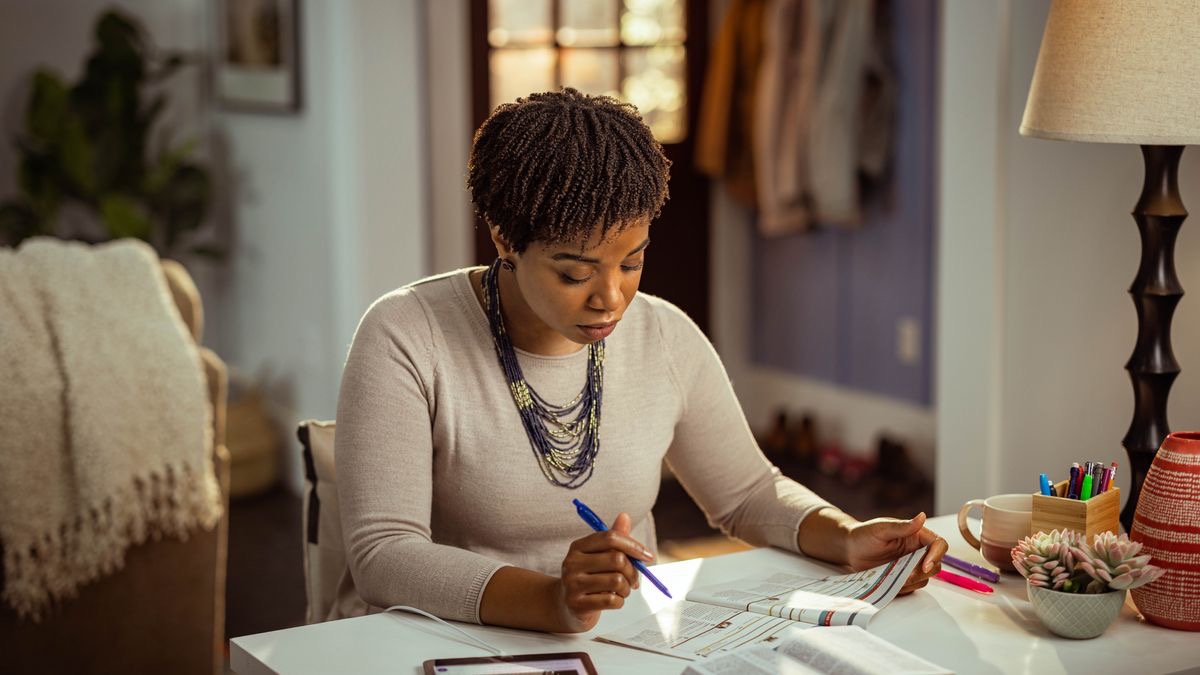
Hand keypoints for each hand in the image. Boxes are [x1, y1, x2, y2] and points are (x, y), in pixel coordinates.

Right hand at [554, 512, 648, 631]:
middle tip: (633, 580)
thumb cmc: (590, 578)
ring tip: (622, 590)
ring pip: (617, 581)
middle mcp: (572, 562)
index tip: (648, 556)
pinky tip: (613, 600)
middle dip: (632, 571)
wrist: (567, 606)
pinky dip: (619, 601)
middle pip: (617, 559)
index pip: (610, 538)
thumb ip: (614, 538)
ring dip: (626, 588)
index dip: (633, 546)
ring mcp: (572, 584)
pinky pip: (611, 600)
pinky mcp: (576, 604)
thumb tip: (624, 516)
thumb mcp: (600, 556)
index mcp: (579, 546)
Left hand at [845, 512, 946, 594]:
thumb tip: (922, 516)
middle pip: (936, 565)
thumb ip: (902, 526)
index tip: (924, 565)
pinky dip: (904, 587)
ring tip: (893, 576)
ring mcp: (911, 565)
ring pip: (925, 578)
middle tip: (906, 575)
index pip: (938, 544)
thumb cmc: (863, 535)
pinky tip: (889, 581)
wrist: (850, 549)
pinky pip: (912, 587)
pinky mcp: (903, 578)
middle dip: (923, 572)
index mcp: (916, 535)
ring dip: (913, 581)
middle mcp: (917, 550)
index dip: (936, 555)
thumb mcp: (881, 529)